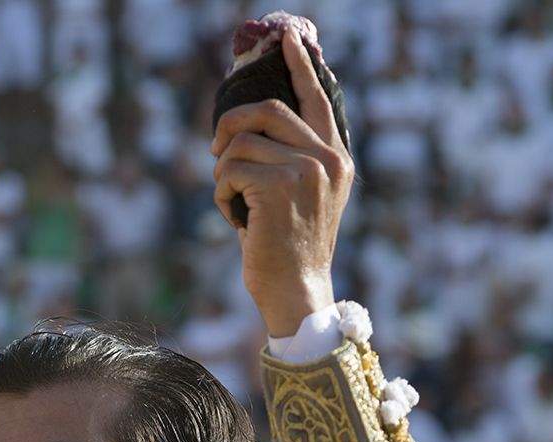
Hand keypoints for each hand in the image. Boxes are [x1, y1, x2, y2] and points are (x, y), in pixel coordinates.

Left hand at [211, 30, 351, 337]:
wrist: (297, 292)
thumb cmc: (291, 248)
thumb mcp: (303, 196)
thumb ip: (293, 157)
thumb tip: (252, 123)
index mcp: (337, 158)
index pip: (317, 99)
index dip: (300, 66)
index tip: (288, 38)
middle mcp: (327, 159)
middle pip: (265, 110)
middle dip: (229, 127)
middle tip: (215, 149)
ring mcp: (306, 170)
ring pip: (240, 144)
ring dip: (224, 174)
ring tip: (234, 203)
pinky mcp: (279, 186)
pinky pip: (229, 170)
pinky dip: (221, 195)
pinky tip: (235, 220)